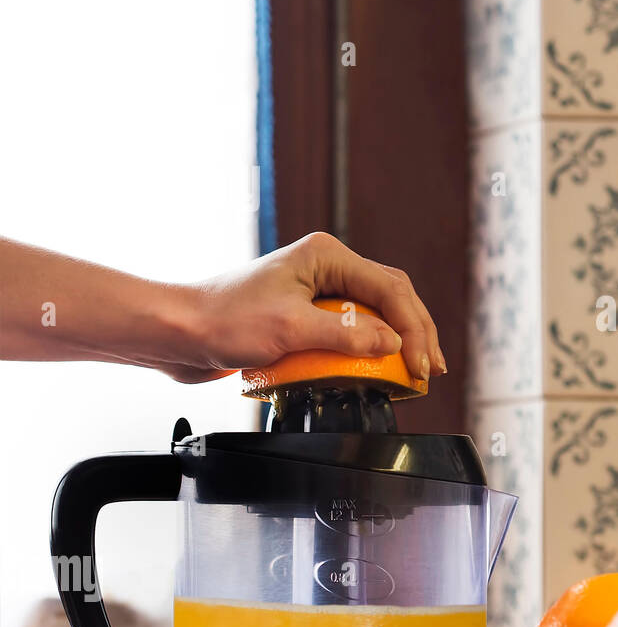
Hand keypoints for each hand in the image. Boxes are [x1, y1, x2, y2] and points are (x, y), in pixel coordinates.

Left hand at [165, 233, 444, 383]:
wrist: (177, 331)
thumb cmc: (222, 320)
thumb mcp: (290, 329)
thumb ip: (346, 335)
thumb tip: (393, 344)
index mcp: (326, 256)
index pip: (389, 289)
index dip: (413, 328)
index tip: (420, 364)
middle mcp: (326, 268)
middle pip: (391, 296)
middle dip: (416, 332)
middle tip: (430, 368)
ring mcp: (317, 291)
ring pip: (377, 312)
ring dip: (398, 341)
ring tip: (416, 370)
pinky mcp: (307, 315)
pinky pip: (353, 328)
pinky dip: (372, 349)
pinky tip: (382, 368)